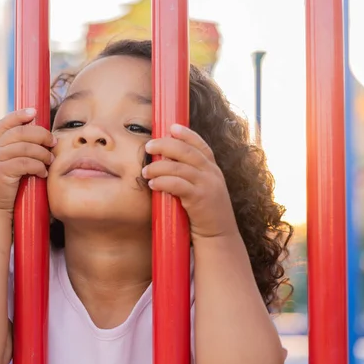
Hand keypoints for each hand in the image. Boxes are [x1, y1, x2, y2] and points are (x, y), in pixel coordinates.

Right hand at [0, 108, 55, 212]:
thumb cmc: (11, 186)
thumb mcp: (13, 163)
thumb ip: (23, 150)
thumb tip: (47, 138)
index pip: (6, 123)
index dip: (19, 115)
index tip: (34, 112)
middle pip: (20, 132)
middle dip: (41, 135)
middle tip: (54, 143)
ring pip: (25, 147)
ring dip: (42, 153)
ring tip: (50, 161)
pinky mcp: (1, 172)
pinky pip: (24, 163)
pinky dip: (37, 166)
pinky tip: (43, 173)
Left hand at [142, 124, 237, 240]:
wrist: (218, 236)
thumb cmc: (204, 213)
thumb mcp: (202, 189)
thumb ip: (190, 175)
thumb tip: (166, 162)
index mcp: (212, 169)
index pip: (200, 145)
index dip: (186, 134)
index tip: (170, 127)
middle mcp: (212, 173)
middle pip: (186, 151)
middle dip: (165, 145)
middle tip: (148, 146)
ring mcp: (207, 185)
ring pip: (179, 167)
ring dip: (158, 167)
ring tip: (145, 171)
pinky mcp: (200, 199)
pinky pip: (177, 185)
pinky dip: (162, 182)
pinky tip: (152, 184)